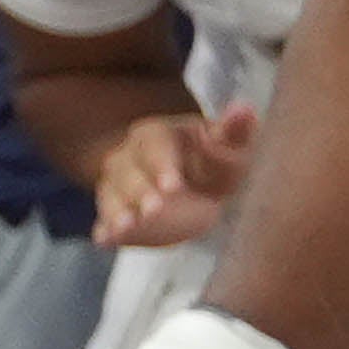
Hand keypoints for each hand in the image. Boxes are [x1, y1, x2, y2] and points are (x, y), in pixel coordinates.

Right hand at [88, 104, 252, 249]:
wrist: (192, 183)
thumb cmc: (213, 162)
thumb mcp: (228, 146)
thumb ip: (234, 131)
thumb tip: (244, 109)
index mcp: (156, 134)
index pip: (156, 147)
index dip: (163, 165)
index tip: (173, 186)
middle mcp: (129, 156)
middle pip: (130, 173)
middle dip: (141, 192)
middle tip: (153, 210)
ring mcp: (116, 184)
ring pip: (112, 195)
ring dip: (117, 212)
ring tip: (124, 228)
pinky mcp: (114, 210)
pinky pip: (104, 220)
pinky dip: (104, 230)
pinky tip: (105, 239)